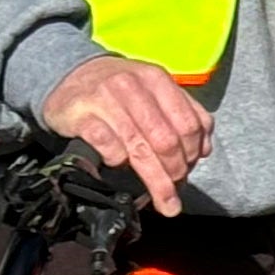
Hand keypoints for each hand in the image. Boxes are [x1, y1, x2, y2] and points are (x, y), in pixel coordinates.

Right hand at [40, 56, 213, 215]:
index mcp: (158, 80)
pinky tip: (118, 165)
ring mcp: (105, 100)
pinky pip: (107, 146)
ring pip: (139, 148)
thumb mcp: (153, 90)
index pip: (188, 123)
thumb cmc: (119, 89)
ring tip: (162, 200)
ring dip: (154, 179)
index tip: (190, 171)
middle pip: (166, 140)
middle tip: (176, 190)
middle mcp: (133, 87)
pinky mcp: (80, 115)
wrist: (69, 75)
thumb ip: (182, 113)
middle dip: (175, 171)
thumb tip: (204, 149)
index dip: (193, 153)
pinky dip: (117, 162)